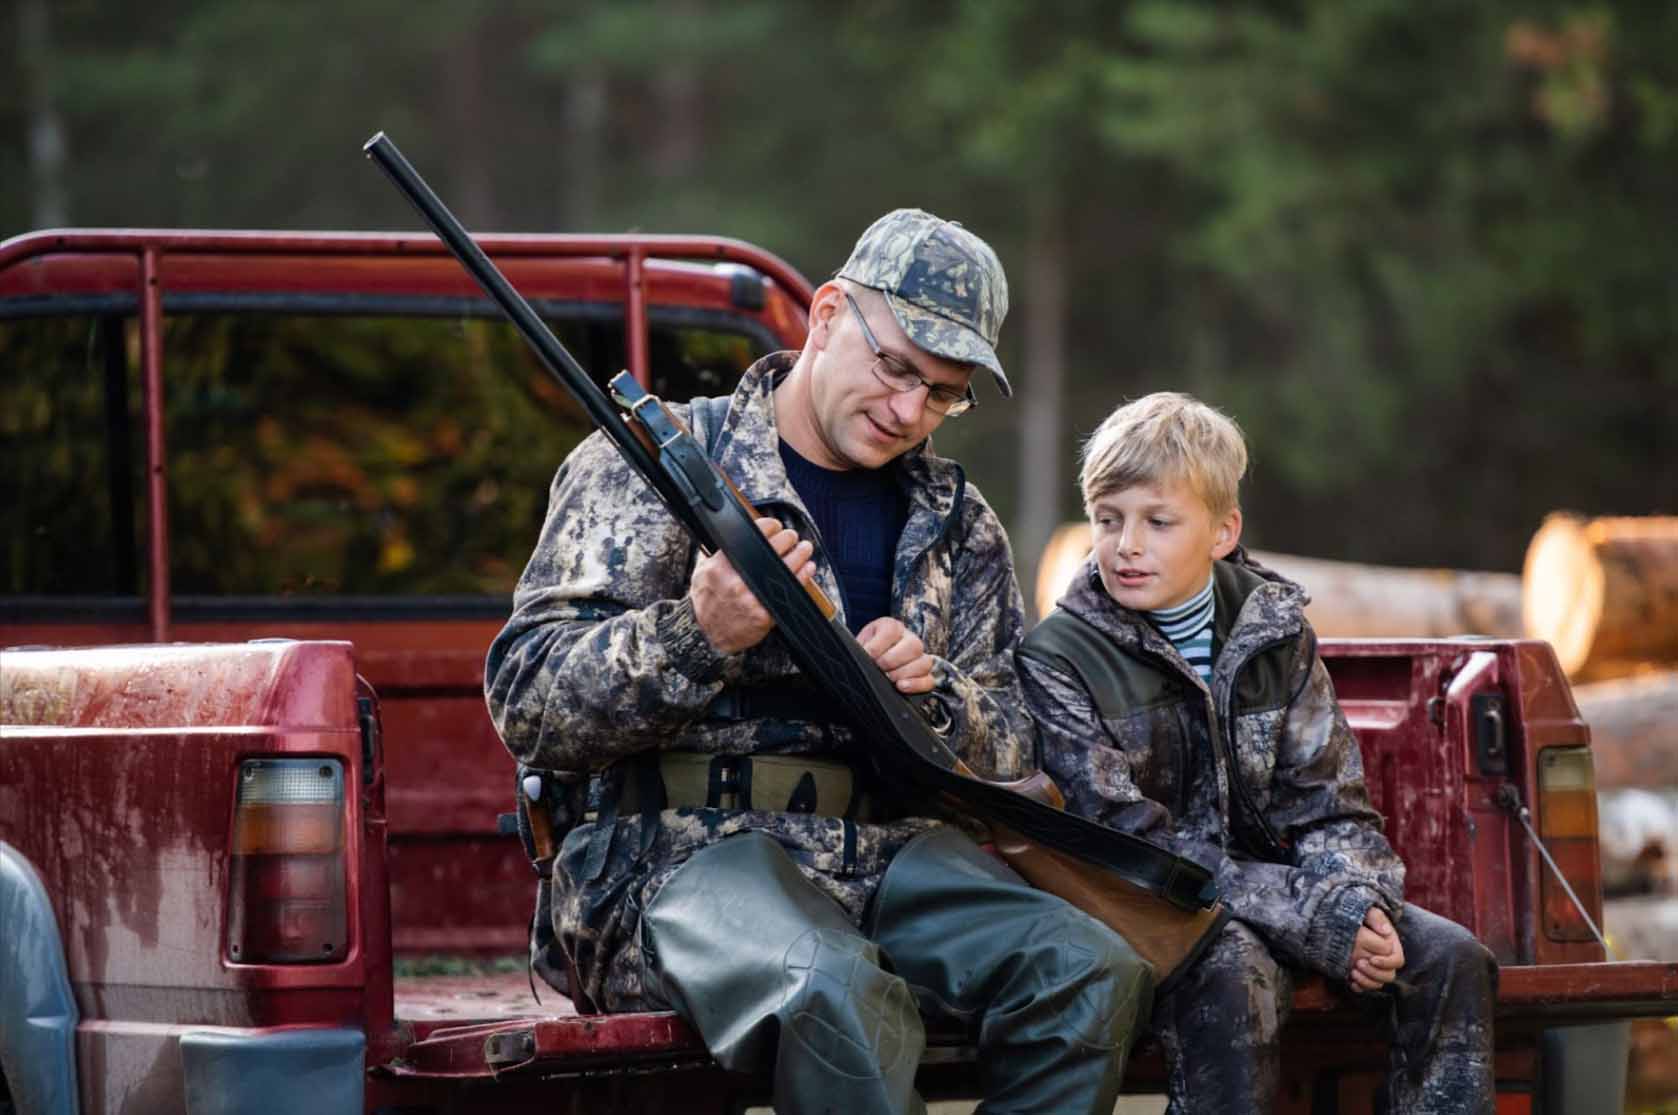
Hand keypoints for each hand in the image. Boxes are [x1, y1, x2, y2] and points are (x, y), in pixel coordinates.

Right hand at [690, 517, 815, 654]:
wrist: (706, 636)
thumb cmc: (707, 602)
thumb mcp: (701, 573)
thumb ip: (715, 553)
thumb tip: (724, 531)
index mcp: (720, 566)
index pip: (750, 535)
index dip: (768, 526)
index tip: (775, 525)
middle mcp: (736, 579)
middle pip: (772, 549)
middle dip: (787, 538)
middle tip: (792, 536)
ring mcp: (752, 597)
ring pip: (785, 568)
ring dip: (800, 554)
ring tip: (805, 548)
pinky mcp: (764, 614)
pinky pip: (789, 591)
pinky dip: (802, 576)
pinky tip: (807, 568)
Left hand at [857, 617, 935, 694]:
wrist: (867, 663)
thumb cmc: (865, 652)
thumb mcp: (859, 644)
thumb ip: (861, 648)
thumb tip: (864, 658)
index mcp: (892, 627)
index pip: (892, 630)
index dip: (879, 644)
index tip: (868, 655)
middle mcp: (909, 639)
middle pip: (914, 645)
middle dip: (892, 660)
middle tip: (879, 668)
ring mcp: (919, 658)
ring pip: (924, 662)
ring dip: (905, 673)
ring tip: (889, 679)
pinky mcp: (924, 676)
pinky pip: (929, 680)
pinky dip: (917, 685)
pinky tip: (901, 686)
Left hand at [1348, 905, 1404, 992]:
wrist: (1343, 920)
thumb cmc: (1359, 915)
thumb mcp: (1368, 912)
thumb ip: (1376, 918)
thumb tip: (1385, 932)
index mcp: (1391, 946)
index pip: (1397, 961)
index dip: (1386, 962)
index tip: (1371, 958)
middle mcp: (1385, 959)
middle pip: (1389, 976)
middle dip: (1374, 973)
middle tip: (1358, 963)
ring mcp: (1374, 968)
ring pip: (1378, 983)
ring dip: (1367, 981)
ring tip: (1353, 971)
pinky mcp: (1363, 974)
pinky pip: (1365, 987)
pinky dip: (1359, 987)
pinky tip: (1350, 981)